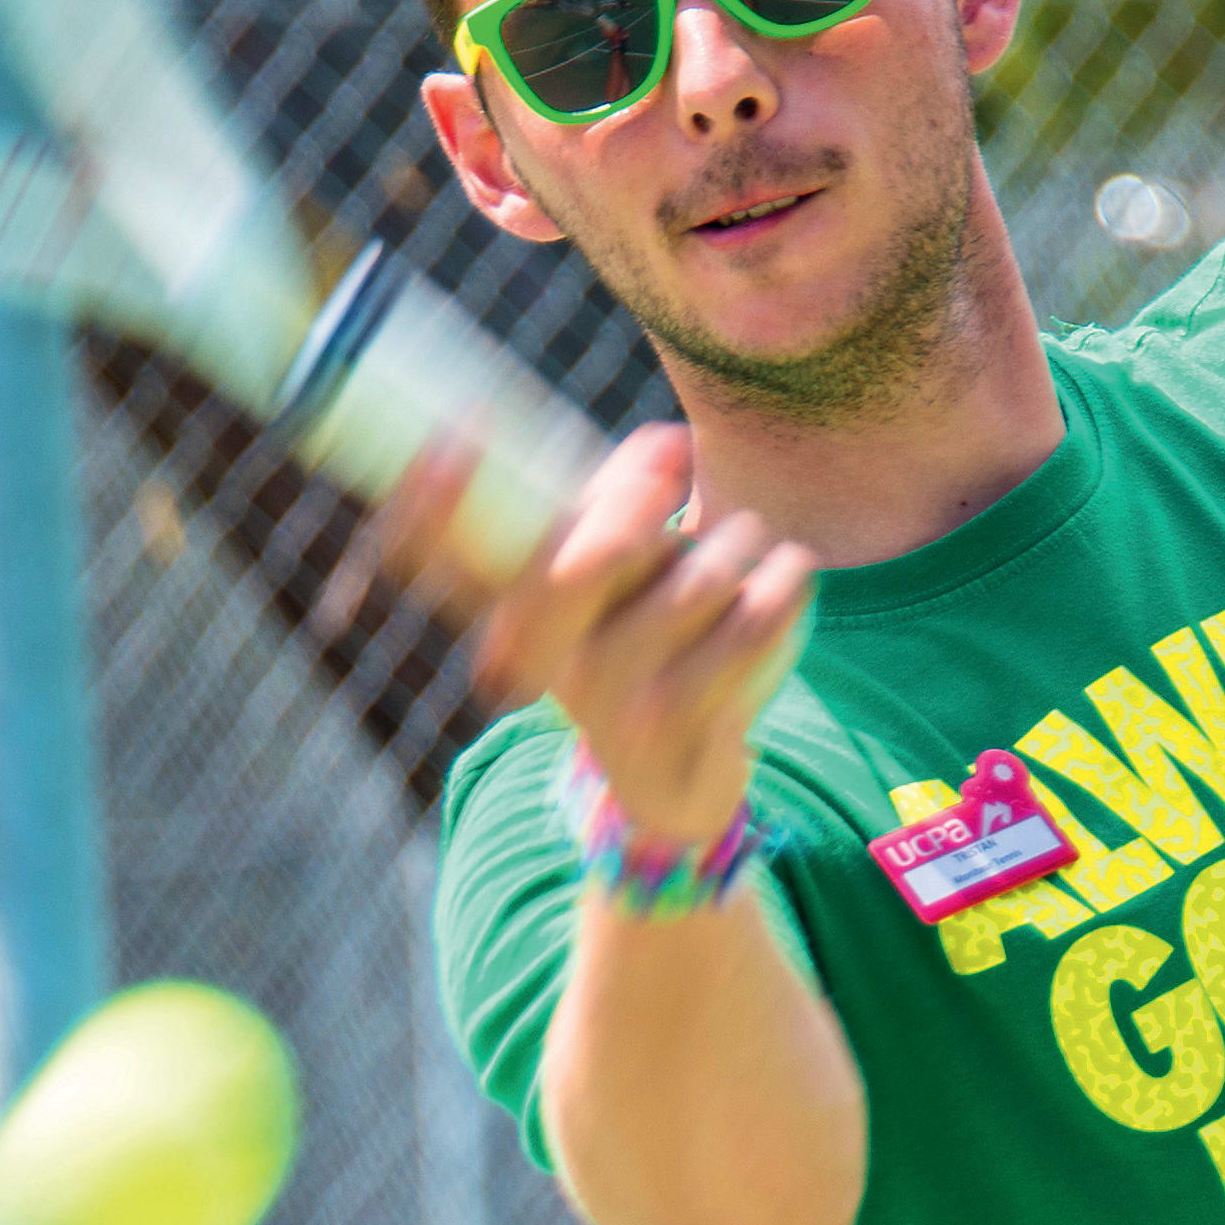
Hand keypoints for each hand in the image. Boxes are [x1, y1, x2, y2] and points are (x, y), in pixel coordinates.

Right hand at [378, 426, 814, 846]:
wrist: (671, 783)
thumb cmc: (640, 641)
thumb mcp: (617, 571)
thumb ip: (628, 492)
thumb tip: (668, 447)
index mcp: (514, 615)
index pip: (455, 563)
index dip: (433, 509)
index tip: (446, 442)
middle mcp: (545, 665)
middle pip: (576, 566)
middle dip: (632, 508)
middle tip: (671, 484)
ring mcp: (607, 706)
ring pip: (690, 584)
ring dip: (735, 547)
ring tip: (748, 544)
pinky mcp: (677, 734)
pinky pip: (747, 630)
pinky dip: (784, 586)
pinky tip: (791, 575)